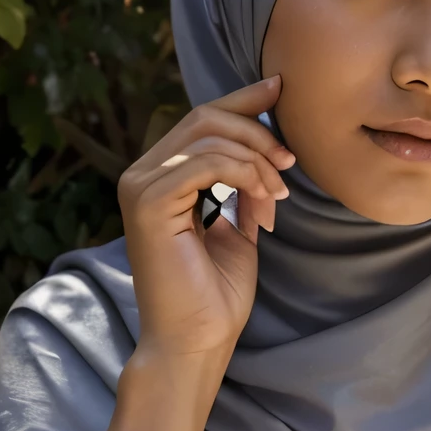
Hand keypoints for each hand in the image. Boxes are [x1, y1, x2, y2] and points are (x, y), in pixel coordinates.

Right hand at [118, 77, 292, 365]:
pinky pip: (204, 162)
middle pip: (206, 118)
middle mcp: (142, 174)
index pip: (202, 120)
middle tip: (290, 166)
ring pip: (208, 135)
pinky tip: (262, 200)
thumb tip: (267, 144)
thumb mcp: (238, 224)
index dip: (243, 99)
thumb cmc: (215, 295)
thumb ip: (241, 182)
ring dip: (256, 160)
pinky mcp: (147, 202)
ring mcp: (139, 185)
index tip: (282, 88)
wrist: (197, 342)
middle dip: (259, 134)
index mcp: (160, 177)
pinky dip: (243, 173)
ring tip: (277, 197)